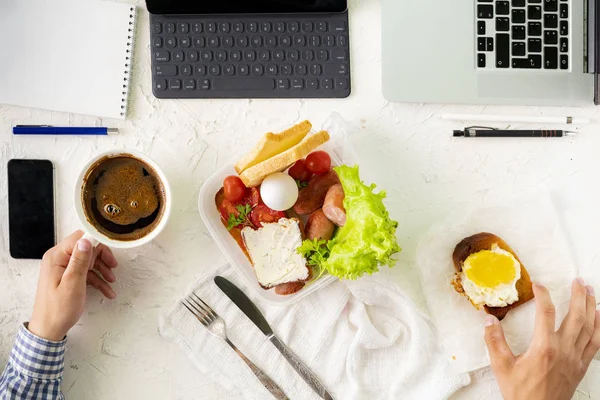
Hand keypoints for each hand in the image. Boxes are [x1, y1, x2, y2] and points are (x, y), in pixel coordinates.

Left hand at [28, 231, 118, 340]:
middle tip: (113, 267)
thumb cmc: (58, 310)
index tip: (111, 250)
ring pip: (89, 261)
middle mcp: (58, 259)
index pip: (80, 238)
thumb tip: (87, 240)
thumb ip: (80, 261)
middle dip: (102, 257)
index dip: (97, 243)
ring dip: (102, 270)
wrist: (49, 330)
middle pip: (86, 248)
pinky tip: (107, 290)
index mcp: (57, 257)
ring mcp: (63, 268)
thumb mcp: (73, 284)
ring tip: (112, 281)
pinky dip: (97, 280)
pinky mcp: (67, 277)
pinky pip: (86, 273)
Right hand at [485, 279, 599, 399]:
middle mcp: (563, 350)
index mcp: (543, 348)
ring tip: (590, 292)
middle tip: (578, 281)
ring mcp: (575, 359)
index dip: (543, 295)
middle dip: (577, 296)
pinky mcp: (581, 366)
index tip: (538, 285)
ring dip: (591, 308)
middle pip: (575, 317)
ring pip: (588, 328)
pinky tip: (599, 318)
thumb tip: (489, 320)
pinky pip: (595, 343)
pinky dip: (599, 328)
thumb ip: (494, 341)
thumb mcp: (501, 366)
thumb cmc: (521, 393)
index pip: (546, 313)